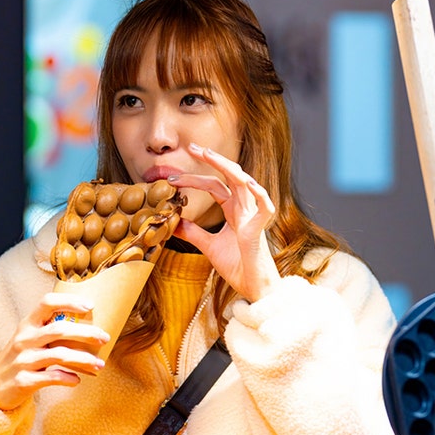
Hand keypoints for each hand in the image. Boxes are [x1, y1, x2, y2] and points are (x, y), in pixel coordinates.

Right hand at [0, 291, 108, 410]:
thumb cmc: (19, 358)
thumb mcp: (28, 338)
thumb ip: (49, 330)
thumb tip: (88, 326)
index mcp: (27, 324)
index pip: (47, 302)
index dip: (69, 301)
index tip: (90, 306)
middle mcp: (24, 339)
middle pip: (59, 329)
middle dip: (86, 332)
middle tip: (104, 337)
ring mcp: (23, 360)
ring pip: (59, 355)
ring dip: (84, 359)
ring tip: (100, 364)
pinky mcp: (24, 381)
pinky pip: (51, 377)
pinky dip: (68, 378)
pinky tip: (77, 380)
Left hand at [169, 143, 281, 301]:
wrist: (252, 288)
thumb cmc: (237, 266)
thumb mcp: (207, 245)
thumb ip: (192, 232)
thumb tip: (172, 222)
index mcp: (233, 211)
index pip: (214, 186)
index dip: (193, 180)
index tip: (171, 179)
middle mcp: (245, 209)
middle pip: (229, 177)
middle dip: (212, 160)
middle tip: (192, 147)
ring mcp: (254, 216)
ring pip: (244, 184)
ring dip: (227, 168)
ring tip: (210, 155)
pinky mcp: (260, 229)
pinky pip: (264, 206)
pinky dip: (257, 193)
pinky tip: (246, 182)